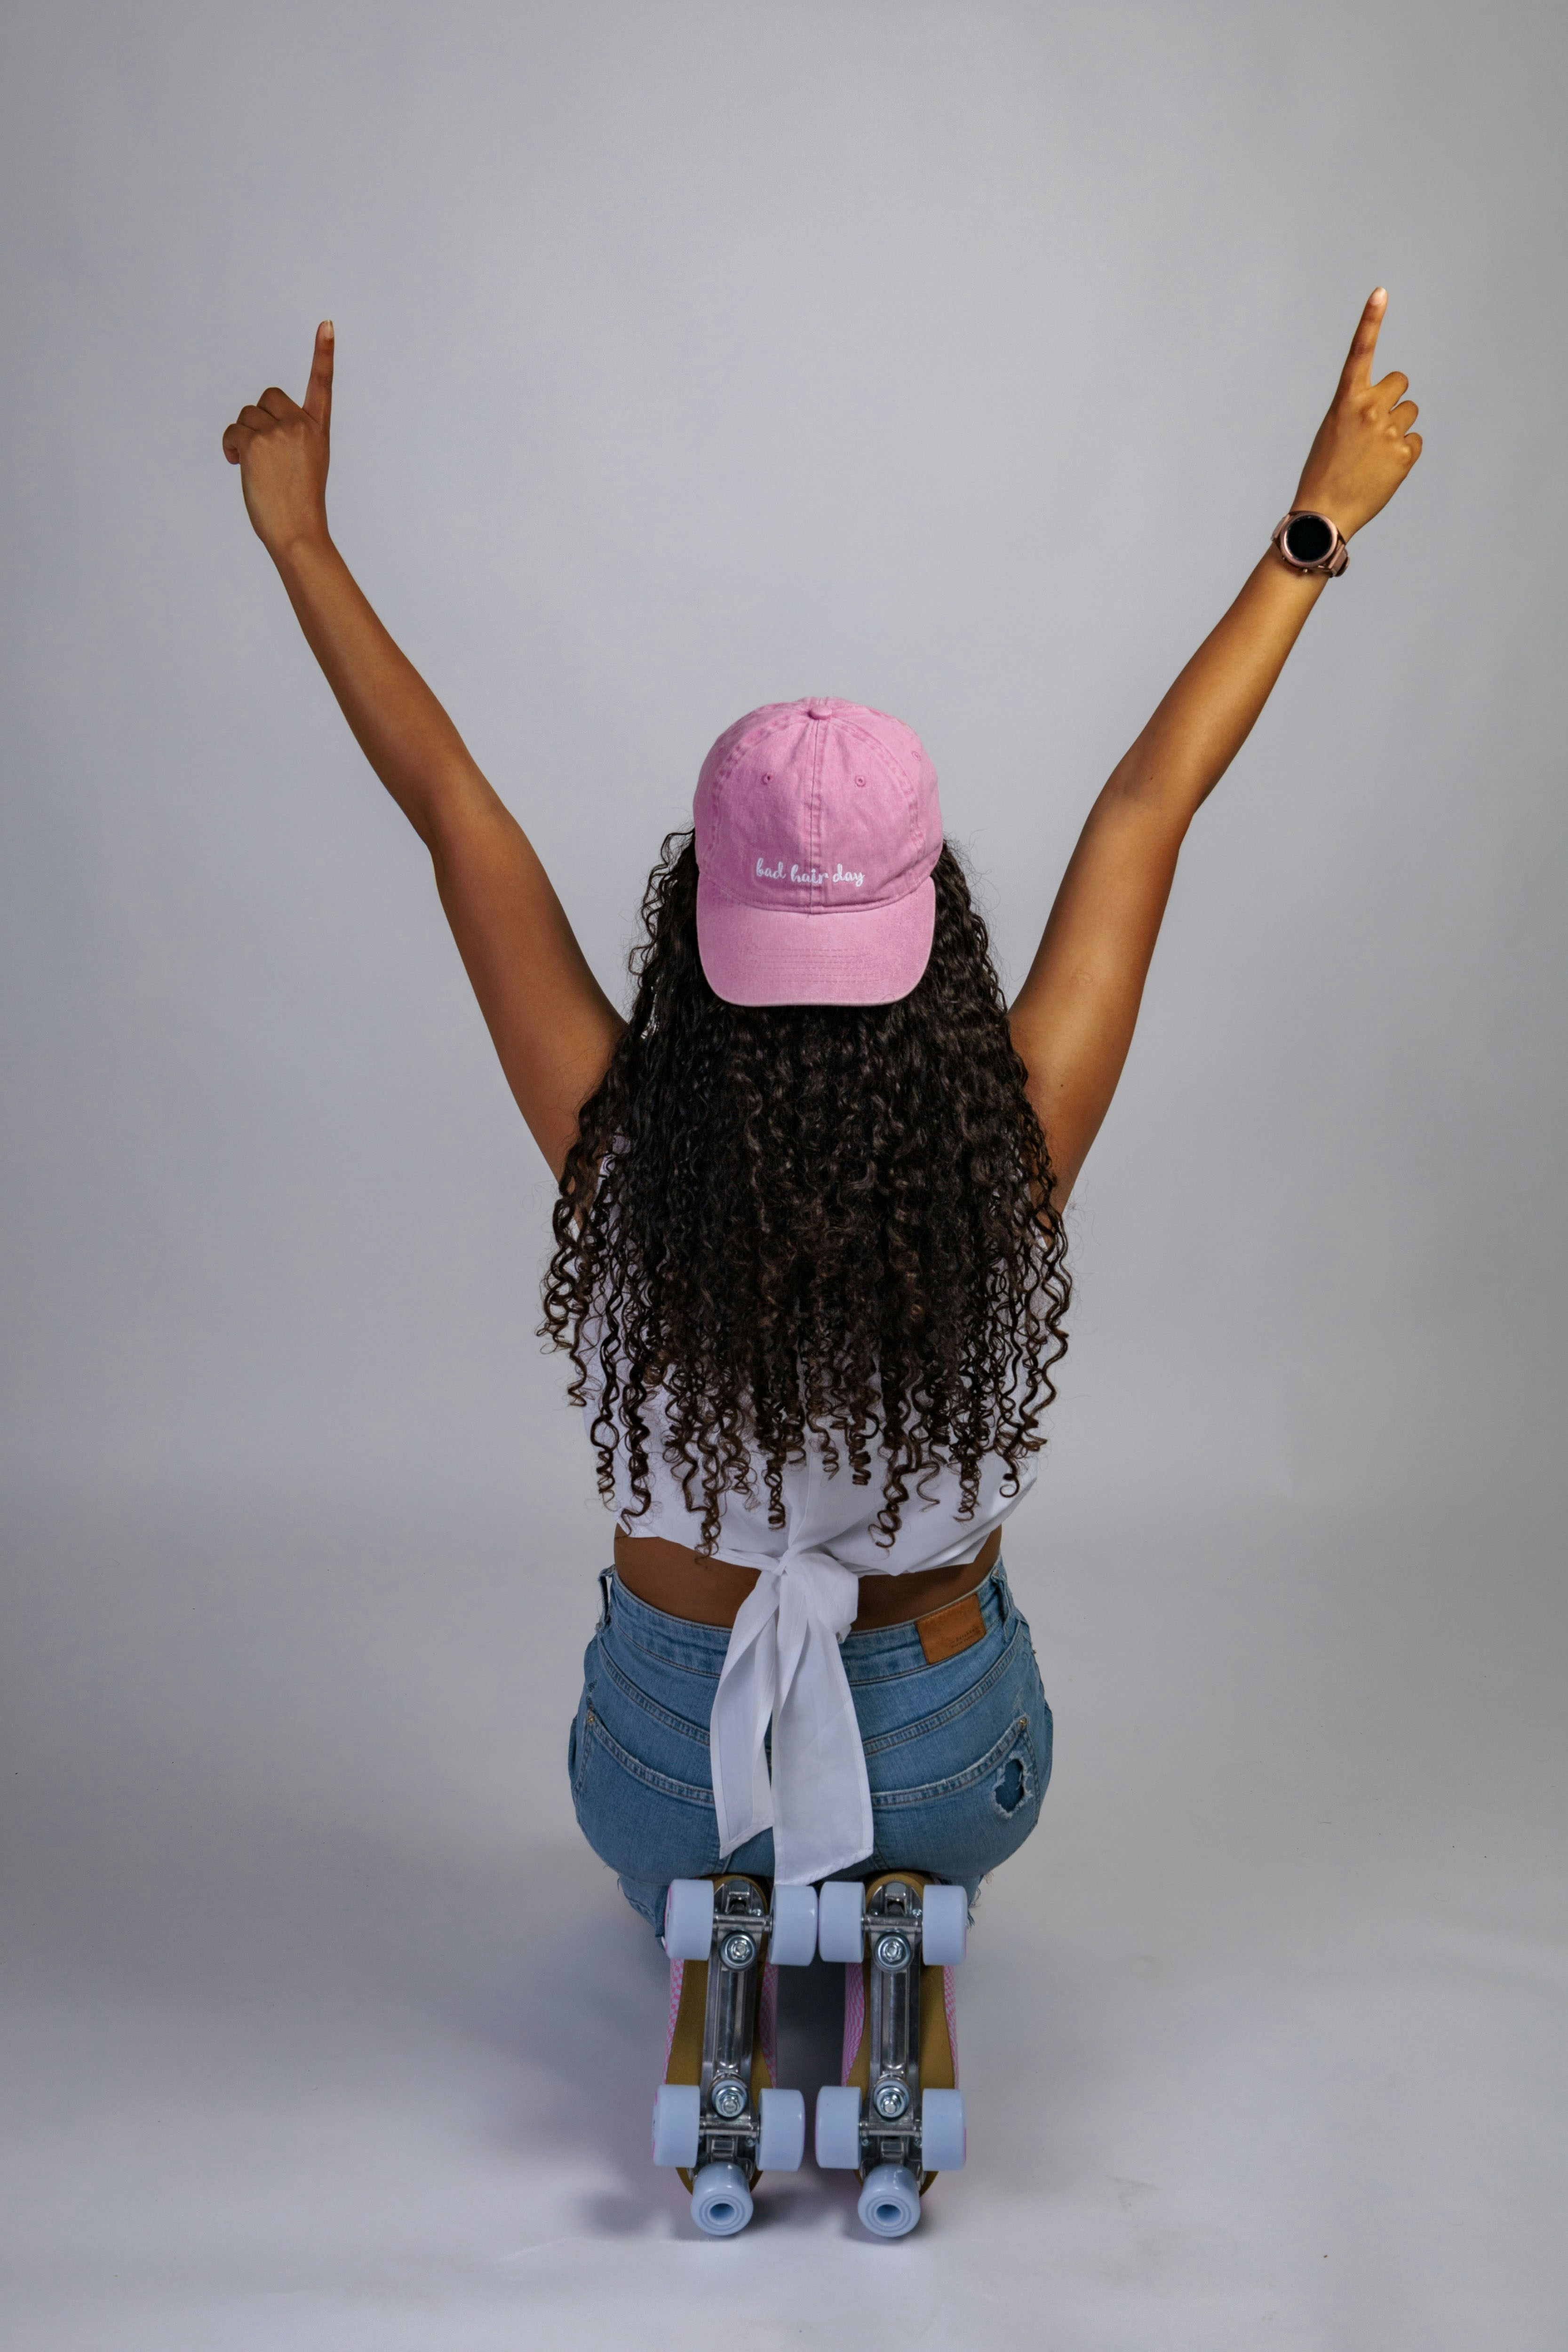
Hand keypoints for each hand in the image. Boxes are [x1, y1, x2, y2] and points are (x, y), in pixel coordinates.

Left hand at [222, 321, 334, 554]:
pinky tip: (239, 465)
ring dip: (243, 436)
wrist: (298, 532)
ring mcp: (279, 432)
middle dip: (259, 418)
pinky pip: (233, 430)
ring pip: (247, 415)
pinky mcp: (255, 442)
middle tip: (262, 451)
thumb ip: (291, 438)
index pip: (322, 384)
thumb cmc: (300, 506)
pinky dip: (231, 447)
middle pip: (268, 397)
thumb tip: (256, 429)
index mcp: (318, 430)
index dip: (323, 353)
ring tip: (253, 466)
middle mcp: (301, 426)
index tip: (326, 325)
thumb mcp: (306, 465)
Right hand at [1292, 289, 1421, 538]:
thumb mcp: (1333, 431)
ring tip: (1375, 454)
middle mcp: (1369, 409)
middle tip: (1375, 426)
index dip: (1371, 320)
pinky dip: (1403, 454)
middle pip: (1401, 383)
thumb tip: (1393, 406)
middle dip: (1393, 399)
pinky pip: (1415, 442)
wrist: (1325, 516)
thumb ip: (1358, 409)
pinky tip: (1382, 470)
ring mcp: (1389, 431)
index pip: (1360, 352)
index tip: (1381, 291)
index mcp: (1345, 401)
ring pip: (1410, 412)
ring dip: (1398, 427)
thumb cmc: (1324, 472)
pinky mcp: (1405, 454)